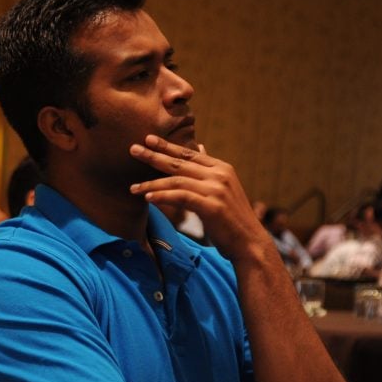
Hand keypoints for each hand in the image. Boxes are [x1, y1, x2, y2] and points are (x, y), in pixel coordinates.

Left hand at [128, 135, 270, 261]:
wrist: (249, 242)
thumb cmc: (231, 217)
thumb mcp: (222, 187)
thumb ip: (208, 169)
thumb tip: (200, 146)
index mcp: (221, 168)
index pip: (189, 153)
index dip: (168, 146)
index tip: (148, 139)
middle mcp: (220, 175)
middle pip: (180, 163)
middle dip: (154, 156)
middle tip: (132, 150)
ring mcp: (217, 190)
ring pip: (177, 181)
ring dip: (152, 184)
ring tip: (133, 188)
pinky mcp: (213, 206)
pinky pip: (181, 197)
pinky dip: (163, 196)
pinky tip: (148, 198)